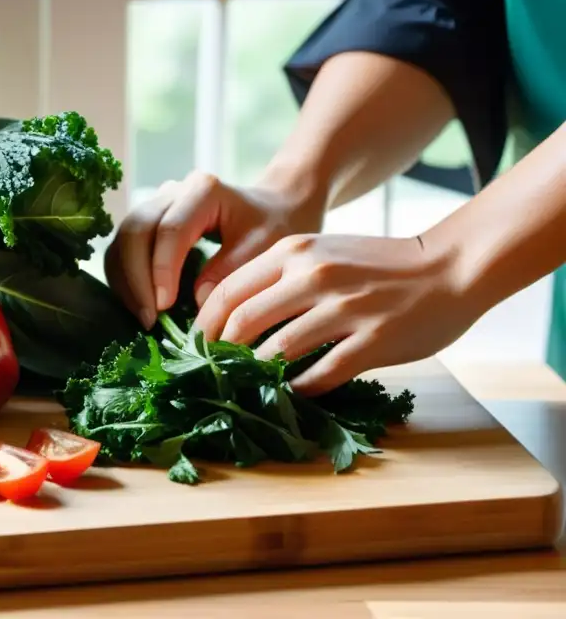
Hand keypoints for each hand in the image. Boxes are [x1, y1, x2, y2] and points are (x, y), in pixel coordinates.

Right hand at [104, 170, 323, 328]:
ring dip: (126, 281)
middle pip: (135, 231)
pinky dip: (125, 278)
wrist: (274, 208)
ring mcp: (156, 204)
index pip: (170, 230)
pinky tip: (140, 306)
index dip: (162, 270)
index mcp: (203, 190)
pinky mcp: (148, 222)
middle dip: (136, 279)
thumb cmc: (274, 225)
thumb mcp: (265, 247)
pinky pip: (124, 249)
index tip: (165, 307)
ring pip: (122, 239)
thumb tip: (196, 300)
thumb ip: (231, 270)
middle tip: (149, 319)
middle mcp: (172, 191)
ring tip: (143, 318)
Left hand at [193, 233, 476, 395]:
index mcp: (295, 252)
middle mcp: (314, 275)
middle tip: (215, 374)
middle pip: (243, 321)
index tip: (197, 347)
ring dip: (258, 375)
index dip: (205, 324)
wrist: (448, 266)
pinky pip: (324, 373)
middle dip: (221, 354)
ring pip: (278, 350)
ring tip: (249, 389)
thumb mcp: (320, 253)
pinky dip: (302, 389)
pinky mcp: (374, 339)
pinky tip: (295, 394)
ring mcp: (345, 308)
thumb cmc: (376, 265)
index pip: (227, 290)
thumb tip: (229, 316)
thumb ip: (278, 276)